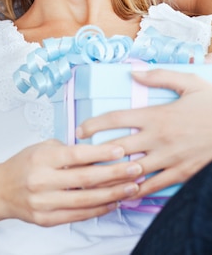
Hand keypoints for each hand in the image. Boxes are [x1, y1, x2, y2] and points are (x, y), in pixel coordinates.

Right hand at [0, 139, 141, 225]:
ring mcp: (44, 202)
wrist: (0, 190)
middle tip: (136, 169)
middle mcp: (42, 181)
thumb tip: (99, 152)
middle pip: (86, 179)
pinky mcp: (47, 219)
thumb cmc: (24, 164)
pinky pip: (79, 215)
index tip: (121, 150)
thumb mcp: (42, 148)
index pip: (77, 155)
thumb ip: (67, 151)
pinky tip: (114, 202)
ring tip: (132, 187)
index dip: (101, 153)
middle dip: (115, 174)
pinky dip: (99, 209)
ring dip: (113, 194)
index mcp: (42, 158)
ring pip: (86, 200)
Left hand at [76, 69, 211, 196]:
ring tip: (92, 178)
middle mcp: (158, 138)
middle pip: (117, 148)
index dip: (94, 124)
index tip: (80, 129)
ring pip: (131, 170)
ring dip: (110, 175)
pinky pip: (153, 186)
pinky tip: (123, 192)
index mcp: (156, 115)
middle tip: (78, 156)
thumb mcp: (188, 83)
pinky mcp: (180, 174)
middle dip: (94, 153)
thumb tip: (132, 73)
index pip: (116, 118)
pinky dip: (136, 190)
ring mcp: (169, 159)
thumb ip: (158, 76)